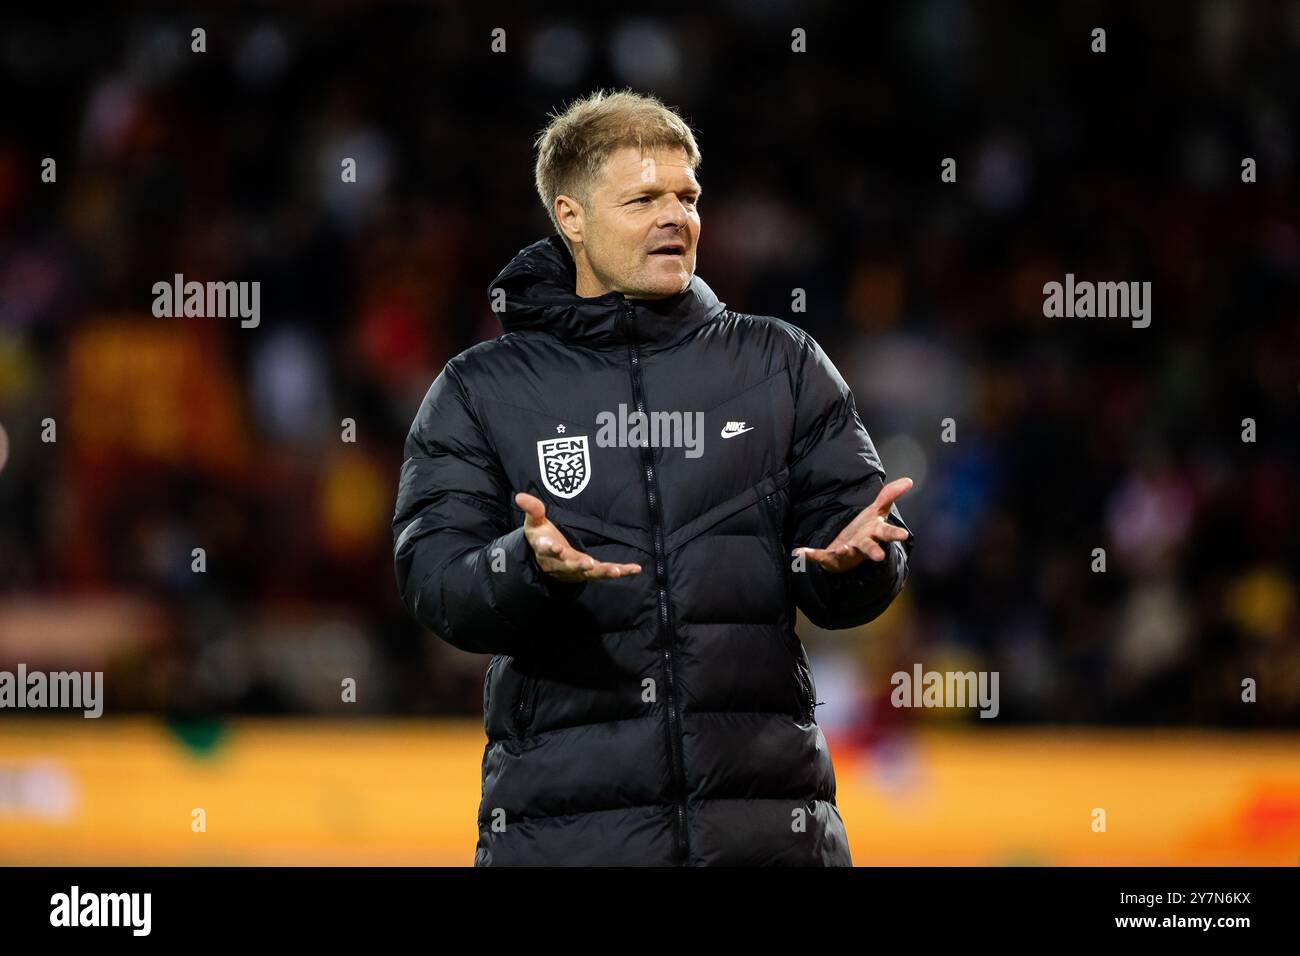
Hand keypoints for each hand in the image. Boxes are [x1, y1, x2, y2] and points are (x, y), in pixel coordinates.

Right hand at [515, 492, 642, 582]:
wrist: (546, 562)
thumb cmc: (541, 538)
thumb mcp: (534, 523)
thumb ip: (532, 509)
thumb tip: (520, 495)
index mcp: (545, 549)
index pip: (546, 549)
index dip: (550, 548)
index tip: (555, 547)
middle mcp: (561, 562)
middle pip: (569, 565)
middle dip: (578, 564)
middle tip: (587, 564)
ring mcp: (576, 569)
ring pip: (590, 573)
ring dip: (603, 572)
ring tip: (616, 570)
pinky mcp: (589, 572)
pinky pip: (605, 573)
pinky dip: (621, 571)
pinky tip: (636, 569)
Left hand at [795, 477, 912, 572]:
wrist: (847, 553)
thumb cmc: (866, 530)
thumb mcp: (876, 511)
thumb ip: (889, 495)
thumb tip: (909, 480)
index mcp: (874, 534)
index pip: (887, 533)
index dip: (894, 534)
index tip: (904, 535)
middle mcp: (862, 545)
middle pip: (870, 547)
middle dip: (874, 551)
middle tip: (879, 557)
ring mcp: (847, 553)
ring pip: (848, 554)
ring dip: (846, 552)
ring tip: (844, 549)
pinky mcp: (830, 558)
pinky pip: (820, 557)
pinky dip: (810, 555)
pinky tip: (800, 552)